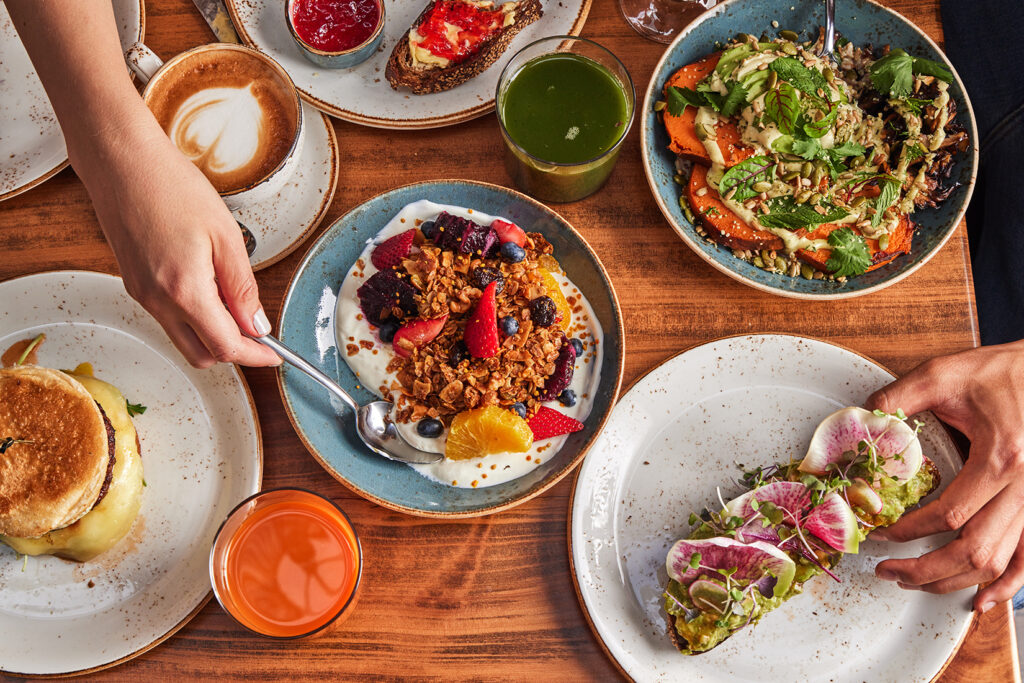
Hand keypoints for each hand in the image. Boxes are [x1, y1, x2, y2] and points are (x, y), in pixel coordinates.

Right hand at [71, 113, 280, 367]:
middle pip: (201, 354)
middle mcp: (157, 301)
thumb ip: (243, 288)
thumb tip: (257, 325)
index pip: (225, 346)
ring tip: (235, 303)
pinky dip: (194, 317)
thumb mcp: (226, 236)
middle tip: (259, 332)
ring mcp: (141, 295)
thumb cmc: (171, 186)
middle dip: (234, 351)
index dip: (255, 356)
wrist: (121, 162)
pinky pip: (168, 318)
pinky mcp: (134, 285)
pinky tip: (210, 290)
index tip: (274, 354)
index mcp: (184, 290)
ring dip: (213, 334)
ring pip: (183, 339)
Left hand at [866, 341, 1023, 612]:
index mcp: (1002, 457)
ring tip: (915, 582)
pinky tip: (982, 599)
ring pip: (1001, 562)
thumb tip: (862, 421)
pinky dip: (1009, 585)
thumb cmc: (1002, 372)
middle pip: (976, 550)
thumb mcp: (943, 374)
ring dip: (956, 580)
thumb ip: (898, 399)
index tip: (879, 531)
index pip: (950, 513)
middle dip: (926, 569)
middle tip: (886, 570)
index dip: (909, 530)